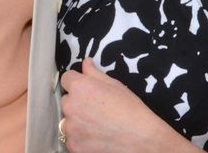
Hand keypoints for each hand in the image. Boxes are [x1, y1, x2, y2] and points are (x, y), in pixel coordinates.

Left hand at [60, 57, 197, 152]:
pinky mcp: (74, 147)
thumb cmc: (130, 109)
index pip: (66, 79)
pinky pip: (72, 139)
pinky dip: (81, 139)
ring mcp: (70, 129)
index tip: (87, 90)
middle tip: (95, 110)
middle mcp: (70, 106)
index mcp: (79, 87)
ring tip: (97, 126)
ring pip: (68, 121)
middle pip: (67, 101)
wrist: (141, 139)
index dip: (77, 83)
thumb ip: (94, 73)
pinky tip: (96, 138)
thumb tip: (85, 62)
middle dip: (77, 103)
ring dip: (77, 122)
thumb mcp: (114, 85)